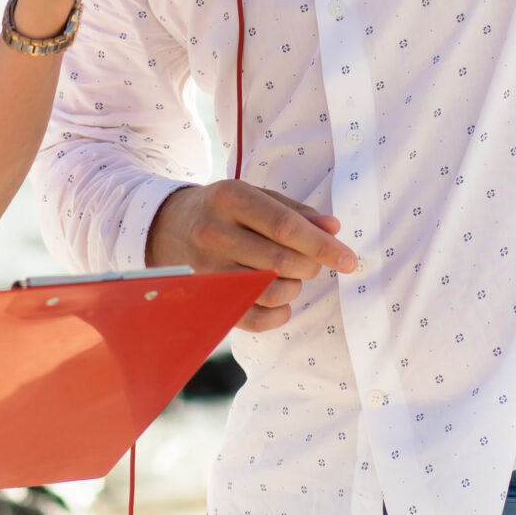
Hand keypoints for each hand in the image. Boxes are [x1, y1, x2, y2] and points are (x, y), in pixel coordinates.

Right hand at [145, 180, 358, 331]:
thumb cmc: (222, 209)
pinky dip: (278, 314)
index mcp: (231, 198)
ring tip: (290, 276)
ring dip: (294, 288)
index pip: (286, 227)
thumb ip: (295, 211)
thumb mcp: (253, 195)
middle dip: (310, 266)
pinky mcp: (206, 298)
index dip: (323, 246)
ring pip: (270, 292)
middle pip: (282, 262)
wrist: (165, 225)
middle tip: (311, 262)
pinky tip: (281, 301)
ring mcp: (207, 270)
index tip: (349, 259)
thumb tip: (333, 228)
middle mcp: (215, 233)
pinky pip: (252, 319)